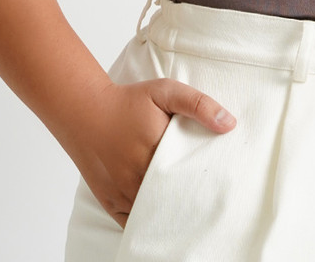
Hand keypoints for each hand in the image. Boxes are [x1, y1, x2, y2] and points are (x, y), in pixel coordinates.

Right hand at [64, 78, 236, 228]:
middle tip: (207, 199)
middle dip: (190, 202)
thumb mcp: (165, 92)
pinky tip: (162, 215)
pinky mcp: (109, 202)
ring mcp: (122, 194)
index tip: (217, 182)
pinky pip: (134, 222)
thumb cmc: (128, 100)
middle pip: (173, 201)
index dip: (205, 183)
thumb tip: (229, 125)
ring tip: (189, 209)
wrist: (85, 110)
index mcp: (155, 152)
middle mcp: (137, 178)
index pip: (189, 179)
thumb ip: (198, 104)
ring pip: (154, 215)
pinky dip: (148, 220)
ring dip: (170, 213)